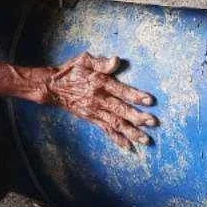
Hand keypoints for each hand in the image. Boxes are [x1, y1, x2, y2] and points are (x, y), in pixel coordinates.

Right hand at [43, 52, 157, 150]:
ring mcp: (95, 111)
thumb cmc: (72, 71)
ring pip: (116, 123)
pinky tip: (128, 146)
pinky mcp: (92, 119)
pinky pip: (106, 130)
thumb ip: (101, 62)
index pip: (120, 90)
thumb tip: (116, 60)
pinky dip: (117, 139)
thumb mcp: (84, 60)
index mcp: (99, 83)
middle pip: (120, 110)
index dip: (135, 95)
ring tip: (146, 140)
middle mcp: (99, 99)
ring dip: (131, 132)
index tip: (149, 100)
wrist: (53, 87)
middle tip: (153, 122)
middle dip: (137, 117)